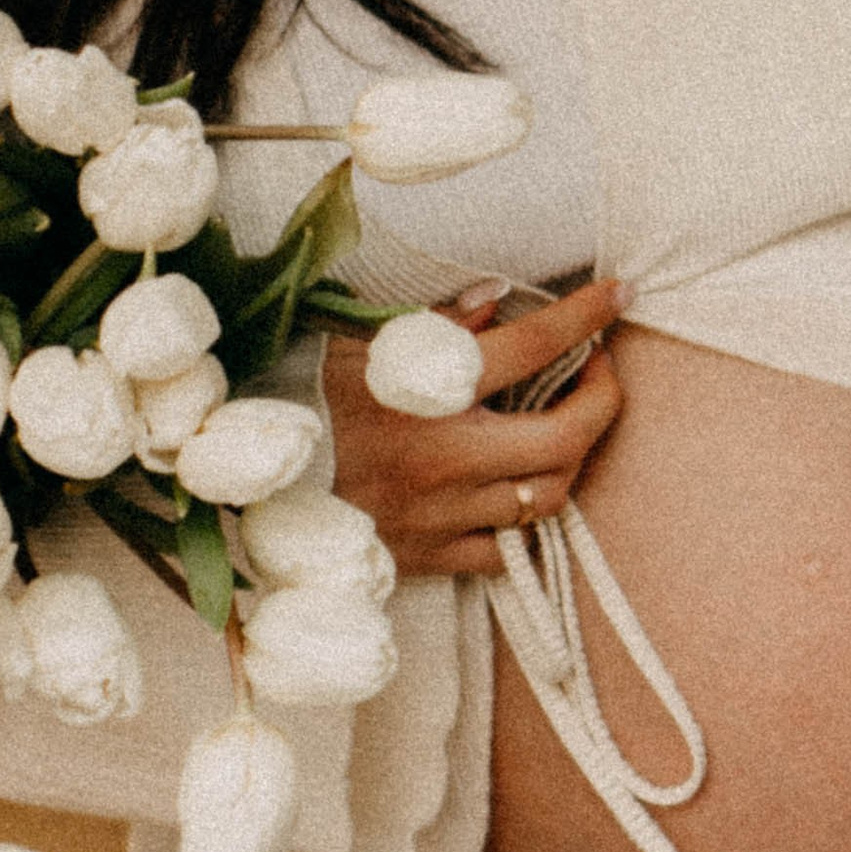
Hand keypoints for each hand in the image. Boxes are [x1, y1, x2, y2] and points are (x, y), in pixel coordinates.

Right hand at [319, 279, 624, 579]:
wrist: (234, 484)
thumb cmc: (292, 398)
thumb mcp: (355, 342)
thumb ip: (434, 323)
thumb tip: (499, 300)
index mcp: (422, 394)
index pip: (530, 346)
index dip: (584, 316)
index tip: (616, 294)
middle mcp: (440, 460)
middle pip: (565, 437)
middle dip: (602, 399)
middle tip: (598, 369)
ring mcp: (435, 516)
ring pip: (545, 497)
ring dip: (572, 456)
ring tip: (567, 424)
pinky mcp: (421, 557)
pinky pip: (501, 550)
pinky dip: (523, 519)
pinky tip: (520, 486)